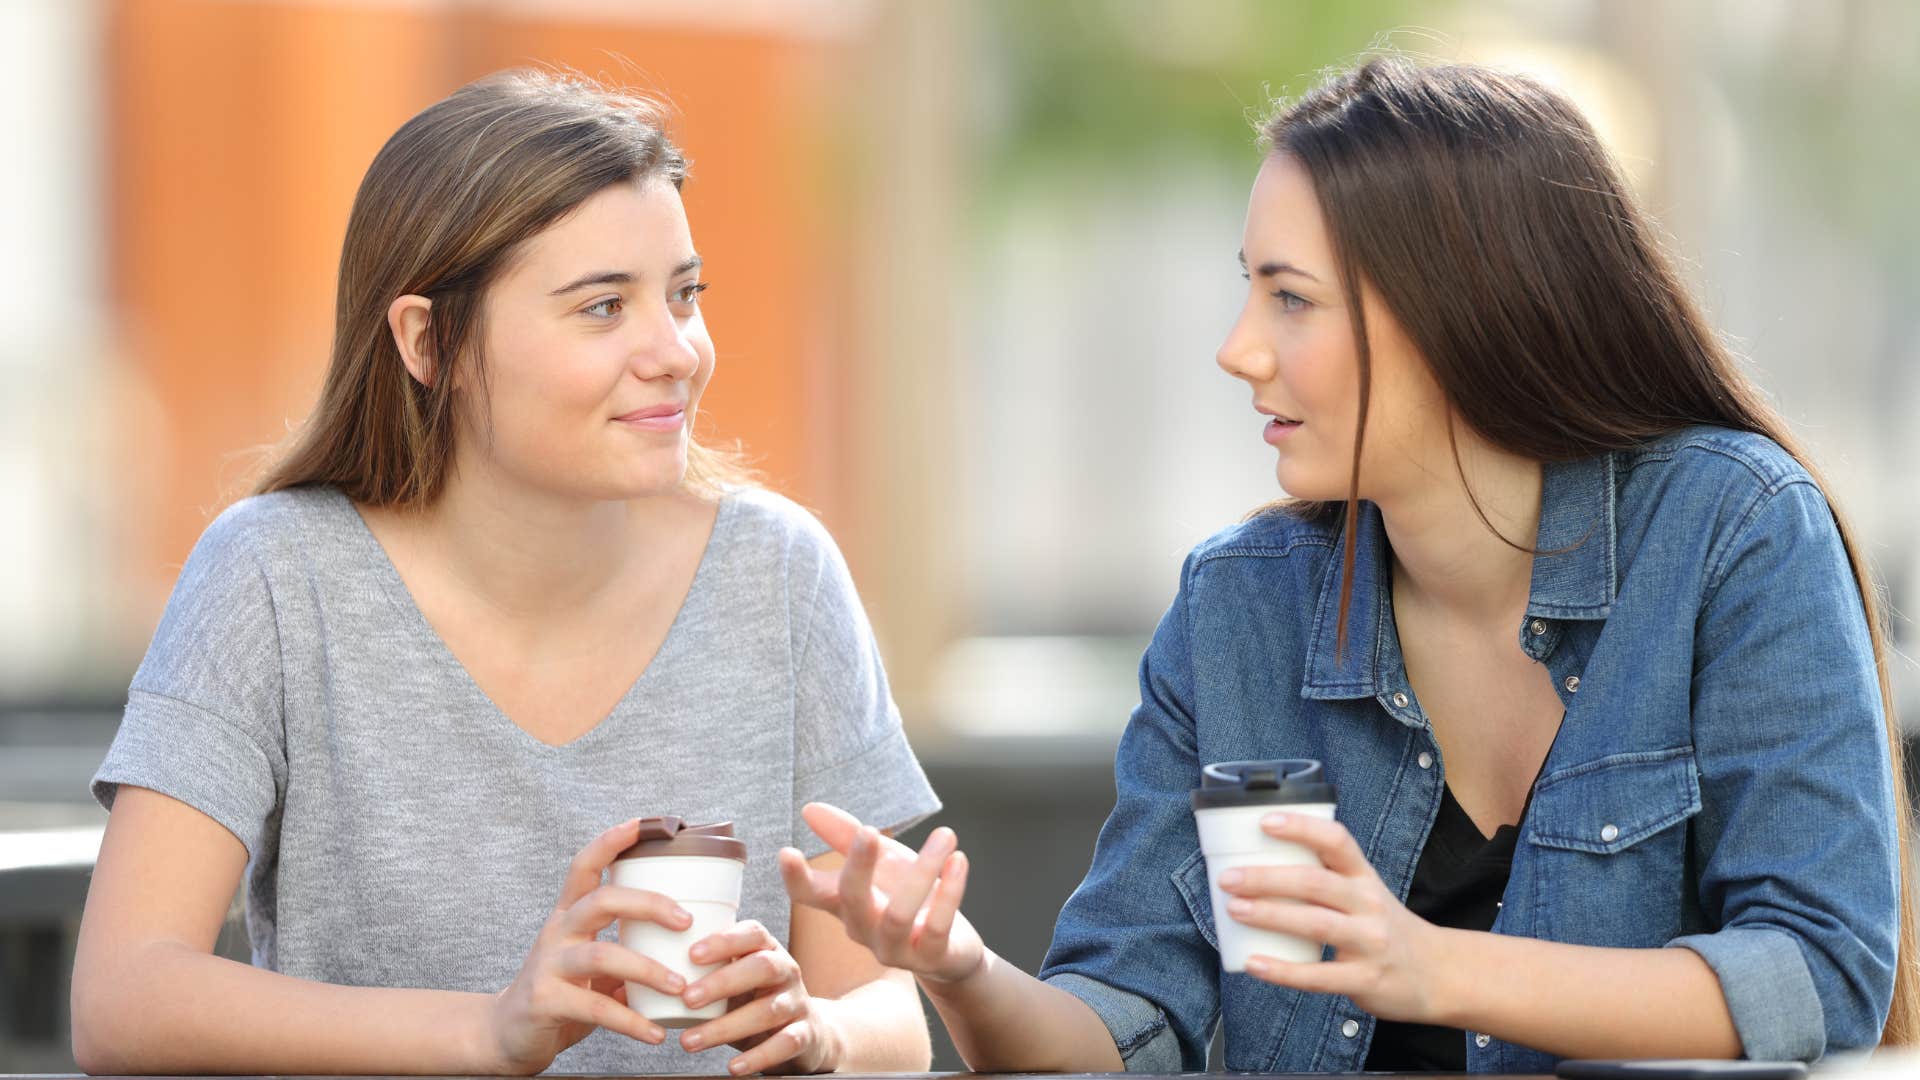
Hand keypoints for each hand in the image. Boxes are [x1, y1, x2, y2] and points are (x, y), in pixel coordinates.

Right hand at [485, 818, 694, 1073]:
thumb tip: (690, 939)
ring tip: (680, 987)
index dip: (613, 841)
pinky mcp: (545, 1002)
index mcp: (570, 914)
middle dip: (648, 904)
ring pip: (600, 954)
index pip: (586, 865)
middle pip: (601, 900)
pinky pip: (594, 1008)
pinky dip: (630, 1021)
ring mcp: (548, 965)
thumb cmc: (563, 990)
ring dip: (647, 969)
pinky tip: (655, 1033)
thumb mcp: (593, 962)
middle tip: (686, 921)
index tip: (646, 823)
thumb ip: (628, 946)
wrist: (508, 1035)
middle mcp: (557, 931)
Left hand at [676, 920, 837, 1074]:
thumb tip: (632, 986)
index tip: (691, 954)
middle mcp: (787, 970)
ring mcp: (797, 1002)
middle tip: (687, 999)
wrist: (807, 1032)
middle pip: (762, 966)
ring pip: (768, 1010)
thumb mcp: (734, 982)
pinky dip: (758, 1056)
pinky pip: (785, 1043)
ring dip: (726, 1027)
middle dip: (723, 981)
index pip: (752, 933)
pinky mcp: (805, 1034)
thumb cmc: (754, 1001)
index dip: (724, 941)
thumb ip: (699, 977)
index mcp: (768, 949)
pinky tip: (733, 1067)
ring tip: (689, 1041)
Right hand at [778, 802, 984, 985]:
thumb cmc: (909, 898)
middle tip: (868, 830)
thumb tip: (808, 809)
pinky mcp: (930, 958)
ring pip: (898, 915)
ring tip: (945, 834)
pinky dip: (950, 893)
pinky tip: (959, 861)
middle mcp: (863, 929)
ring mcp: (895, 949)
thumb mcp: (883, 861)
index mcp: (845, 905)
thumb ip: (848, 837)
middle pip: (850, 900)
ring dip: (923, 870)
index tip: (786, 851)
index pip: (809, 895)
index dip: (795, 878)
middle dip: (858, 866)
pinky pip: (936, 927)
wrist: (952, 948)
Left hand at [1220, 811, 1445, 1023]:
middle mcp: (1369, 905)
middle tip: (1228, 878)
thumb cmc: (1384, 927)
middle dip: (1267, 878)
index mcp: (1364, 877)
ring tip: (1233, 910)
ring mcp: (1369, 942)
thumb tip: (1257, 865)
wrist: (1437, 973)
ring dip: (1269, 915)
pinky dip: (1283, 971)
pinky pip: (1319, 975)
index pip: (1336, 841)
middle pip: (1315, 882)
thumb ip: (1325, 878)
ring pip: (1315, 923)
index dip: (1302, 828)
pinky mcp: (1365, 979)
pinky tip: (1253, 964)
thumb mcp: (1365, 892)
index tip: (1265, 822)